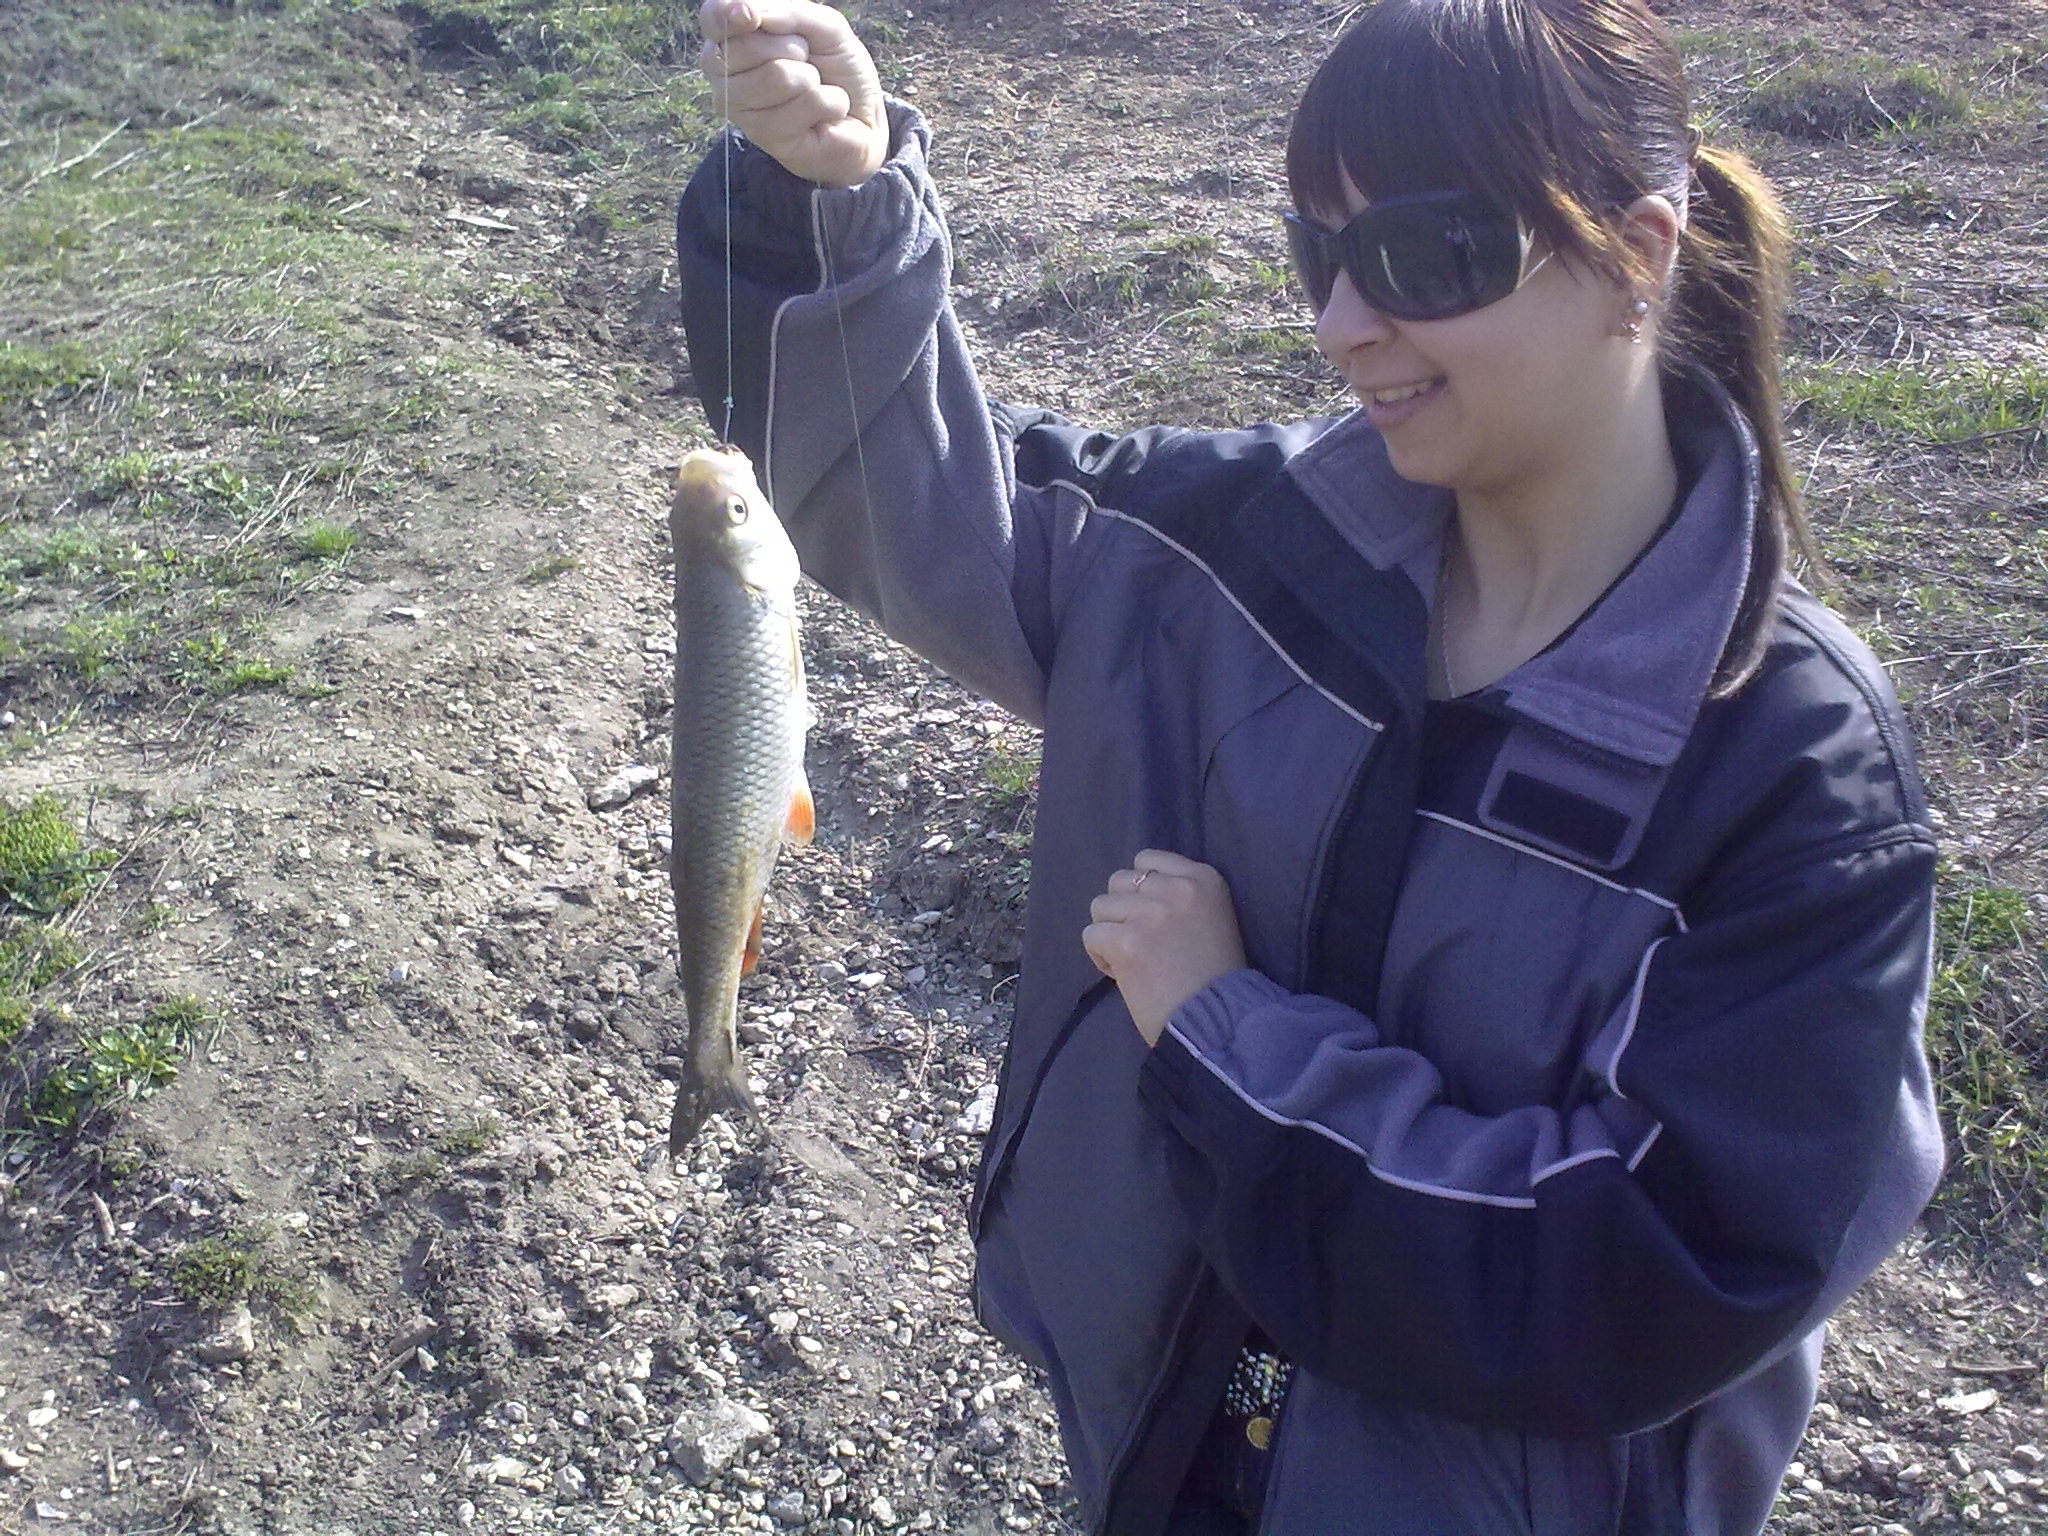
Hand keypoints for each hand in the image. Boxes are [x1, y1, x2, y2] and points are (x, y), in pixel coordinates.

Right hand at [698, 0, 888, 187]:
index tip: (752, 17)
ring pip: (777, 76)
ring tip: (814, 87)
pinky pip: (806, 104)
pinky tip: (824, 112)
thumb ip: (790, 12)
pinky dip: (829, 102)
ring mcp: (739, 108)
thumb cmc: (837, 68)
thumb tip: (751, 13)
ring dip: (812, 79)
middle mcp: (725, 74)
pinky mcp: (763, 137)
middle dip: (793, 48)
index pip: (713, 17)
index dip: (729, 12)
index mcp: (732, 38)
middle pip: (746, 46)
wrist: (863, 117)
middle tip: (806, 61)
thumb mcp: (824, 26)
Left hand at [1083, 851, 1247, 1046]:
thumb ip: (1179, 898)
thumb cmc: (1215, 978)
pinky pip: (1091, 936)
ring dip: (1109, 933)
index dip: (1139, 890)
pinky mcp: (1127, 942)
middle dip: (1122, 910)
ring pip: (1100, 906)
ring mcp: (1150, 913)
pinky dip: (1100, 957)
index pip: (1147, 860)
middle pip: (1118, 881)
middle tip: (1140, 943)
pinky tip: (1124, 975)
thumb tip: (1131, 893)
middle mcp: (1177, 888)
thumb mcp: (1213, 919)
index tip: (1151, 919)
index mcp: (1204, 878)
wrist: (1217, 1020)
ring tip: (1132, 959)